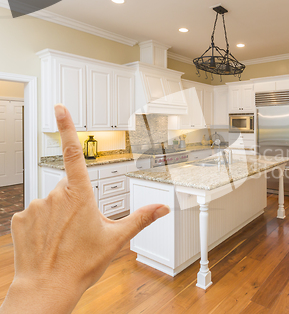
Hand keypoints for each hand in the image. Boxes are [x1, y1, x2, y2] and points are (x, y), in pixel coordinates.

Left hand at [0, 104, 169, 313]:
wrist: (47, 287)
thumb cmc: (81, 264)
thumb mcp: (116, 239)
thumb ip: (141, 218)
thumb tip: (162, 208)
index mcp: (80, 195)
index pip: (74, 153)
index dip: (67, 128)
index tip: (59, 108)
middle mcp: (54, 196)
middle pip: (68, 188)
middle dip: (76, 202)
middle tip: (82, 228)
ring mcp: (35, 207)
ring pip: (51, 202)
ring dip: (59, 215)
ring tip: (66, 239)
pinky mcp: (20, 220)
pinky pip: (34, 214)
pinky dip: (42, 224)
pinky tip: (49, 241)